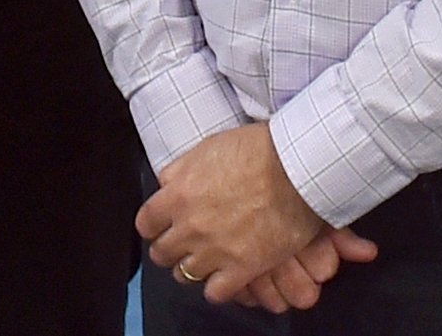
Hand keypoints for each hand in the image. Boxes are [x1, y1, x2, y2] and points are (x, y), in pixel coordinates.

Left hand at [141, 123, 370, 303]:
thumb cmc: (256, 150)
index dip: (154, 226)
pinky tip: (223, 278)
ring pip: (184, 275)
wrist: (296, 167)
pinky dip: (217, 288)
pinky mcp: (243, 268)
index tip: (161, 227)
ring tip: (205, 261)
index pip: (146, 223)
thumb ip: (180, 171)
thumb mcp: (206, 148)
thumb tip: (166, 185)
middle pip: (162, 253)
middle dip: (169, 249)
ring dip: (192, 268)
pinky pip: (215, 293)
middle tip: (182, 245)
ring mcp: (216, 250)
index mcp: (178, 195)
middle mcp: (191, 226)